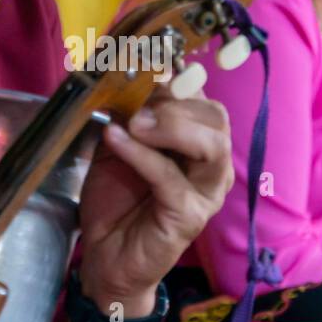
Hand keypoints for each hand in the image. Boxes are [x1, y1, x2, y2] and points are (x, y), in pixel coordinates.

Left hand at [76, 87, 232, 314]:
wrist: (106, 257)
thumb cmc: (117, 199)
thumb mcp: (119, 146)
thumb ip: (130, 114)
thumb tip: (128, 73)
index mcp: (199, 143)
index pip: (203, 98)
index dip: (176, 78)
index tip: (142, 64)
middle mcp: (213, 165)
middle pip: (216, 118)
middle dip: (176, 102)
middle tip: (136, 105)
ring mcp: (207, 192)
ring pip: (211, 145)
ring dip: (171, 126)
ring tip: (135, 123)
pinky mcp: (190, 217)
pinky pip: (171, 178)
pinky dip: (142, 154)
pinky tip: (116, 139)